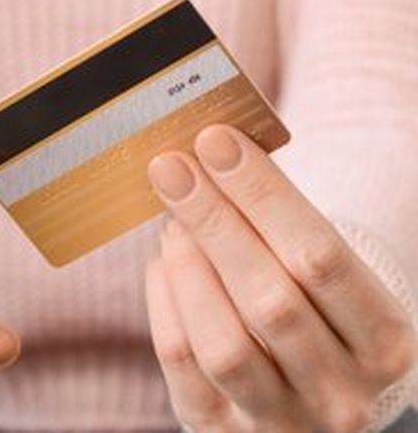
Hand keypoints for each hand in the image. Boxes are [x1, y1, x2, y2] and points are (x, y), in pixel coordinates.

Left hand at [145, 125, 415, 431]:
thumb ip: (280, 227)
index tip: (215, 141)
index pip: (321, 257)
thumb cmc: (314, 311)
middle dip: (214, 221)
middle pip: (270, 299)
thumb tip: (207, 157)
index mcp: (384, 342)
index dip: (263, 195)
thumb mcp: (322, 275)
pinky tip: (162, 263)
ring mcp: (282, 422)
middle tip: (173, 167)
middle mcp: (341, 392)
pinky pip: (182, 366)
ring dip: (187, 268)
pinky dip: (165, 305)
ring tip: (171, 220)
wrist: (308, 393)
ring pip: (223, 343)